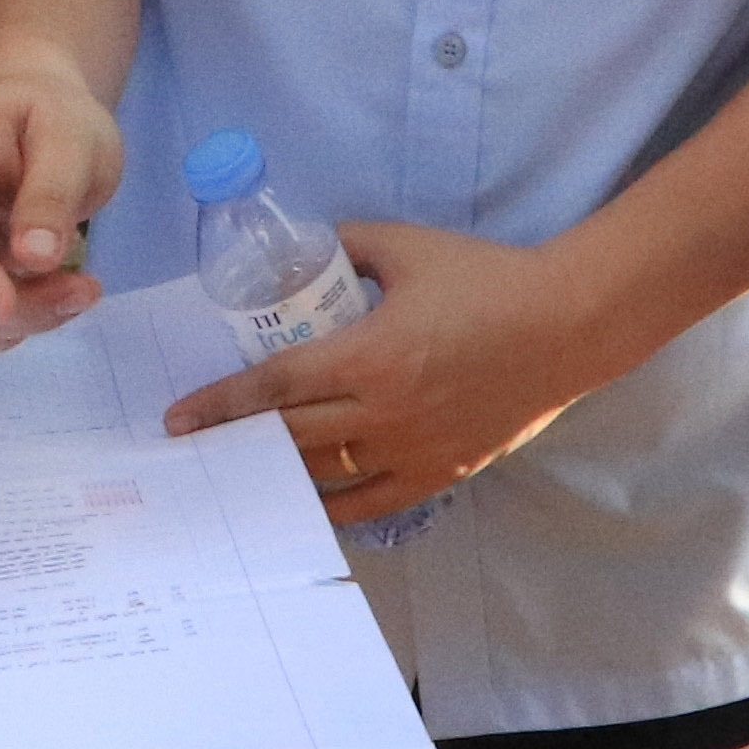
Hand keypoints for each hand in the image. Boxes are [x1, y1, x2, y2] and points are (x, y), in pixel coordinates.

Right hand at [0, 73, 116, 351]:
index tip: (4, 309)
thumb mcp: (71, 139)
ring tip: (76, 290)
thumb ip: (53, 192)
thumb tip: (35, 257)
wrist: (39, 123)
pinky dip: (10, 330)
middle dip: (18, 302)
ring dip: (18, 321)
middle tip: (88, 289)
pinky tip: (48, 298)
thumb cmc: (56, 121)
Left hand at [164, 221, 621, 528]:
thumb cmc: (487, 279)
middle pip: (291, 437)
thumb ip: (348, 243)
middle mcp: (385, 412)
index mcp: (369, 356)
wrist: (567, 323)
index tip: (180, 420)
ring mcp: (415, 448)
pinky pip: (376, 501)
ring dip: (280, 473)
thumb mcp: (406, 247)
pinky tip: (309, 500)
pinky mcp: (444, 470)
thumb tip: (305, 247)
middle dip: (237, 443)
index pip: (276, 387)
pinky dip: (336, 505)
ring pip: (328, 474)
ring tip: (244, 471)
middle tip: (197, 448)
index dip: (222, 404)